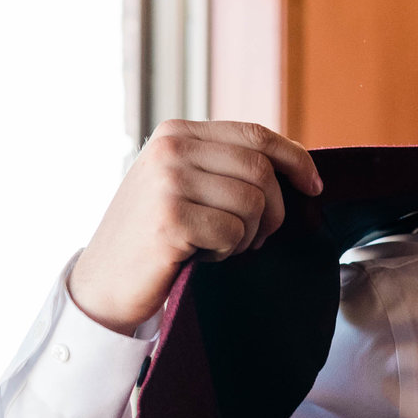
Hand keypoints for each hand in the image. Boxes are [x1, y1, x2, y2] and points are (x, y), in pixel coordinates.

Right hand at [66, 119, 321, 333]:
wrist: (103, 284)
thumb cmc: (153, 238)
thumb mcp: (183, 185)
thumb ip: (223, 165)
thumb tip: (294, 162)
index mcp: (176, 132)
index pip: (256, 134)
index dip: (295, 159)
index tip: (314, 186)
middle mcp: (170, 148)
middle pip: (261, 171)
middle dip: (272, 212)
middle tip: (251, 239)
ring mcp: (168, 182)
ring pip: (253, 203)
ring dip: (247, 235)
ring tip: (217, 246)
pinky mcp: (170, 220)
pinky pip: (233, 232)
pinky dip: (226, 252)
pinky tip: (199, 257)